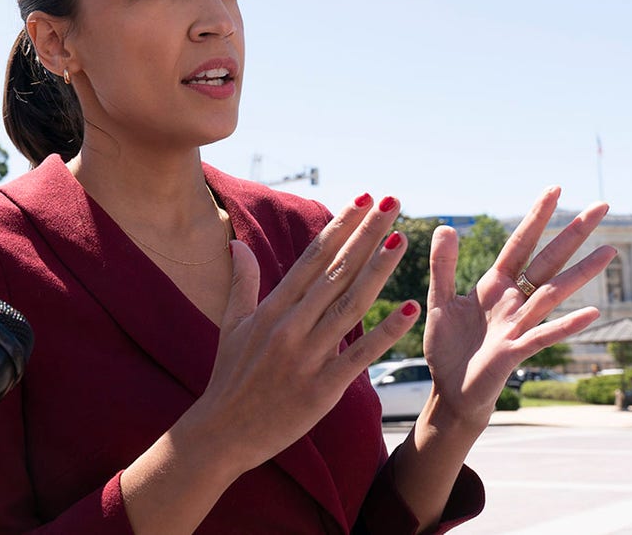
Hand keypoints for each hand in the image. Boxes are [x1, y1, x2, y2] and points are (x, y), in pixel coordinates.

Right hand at [188, 194, 421, 471]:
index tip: (364, 199)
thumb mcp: (232, 325)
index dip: (340, 227)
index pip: (313, 258)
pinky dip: (385, 334)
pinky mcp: (321, 389)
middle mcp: (290, 326)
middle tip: (394, 202)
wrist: (222, 433)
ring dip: (378, 271)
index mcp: (272, 309)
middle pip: (336, 272)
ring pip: (349, 306)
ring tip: (402, 240)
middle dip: (366, 235)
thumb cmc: (229, 378)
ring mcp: (306, 357)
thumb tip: (237, 243)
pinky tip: (410, 309)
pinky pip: (358, 356)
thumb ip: (242, 282)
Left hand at [422, 186, 616, 426]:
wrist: (450, 391)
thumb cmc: (448, 348)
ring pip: (553, 294)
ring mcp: (518, 326)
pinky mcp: (515, 352)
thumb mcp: (440, 301)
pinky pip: (544, 335)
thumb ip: (443, 266)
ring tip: (610, 250)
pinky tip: (594, 312)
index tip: (555, 189)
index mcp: (494, 286)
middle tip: (603, 205)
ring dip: (581, 273)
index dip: (536, 218)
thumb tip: (446, 225)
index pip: (520, 245)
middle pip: (547, 261)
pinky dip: (568, 324)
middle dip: (573, 234)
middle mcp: (513, 301)